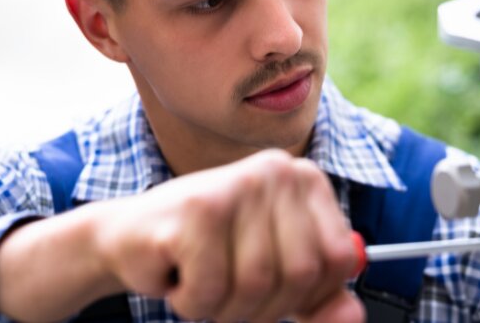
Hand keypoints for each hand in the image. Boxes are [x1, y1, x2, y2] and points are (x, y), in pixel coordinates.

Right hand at [93, 149, 363, 321]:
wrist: (126, 238)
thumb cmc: (206, 253)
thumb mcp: (276, 278)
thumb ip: (320, 300)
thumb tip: (353, 318)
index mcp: (304, 180)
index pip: (340, 259)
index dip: (308, 294)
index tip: (273, 286)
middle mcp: (275, 171)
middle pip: (301, 275)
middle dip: (263, 305)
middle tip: (228, 288)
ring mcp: (235, 186)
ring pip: (256, 287)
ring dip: (224, 306)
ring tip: (201, 279)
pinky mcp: (195, 211)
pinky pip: (211, 290)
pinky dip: (192, 302)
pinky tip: (176, 273)